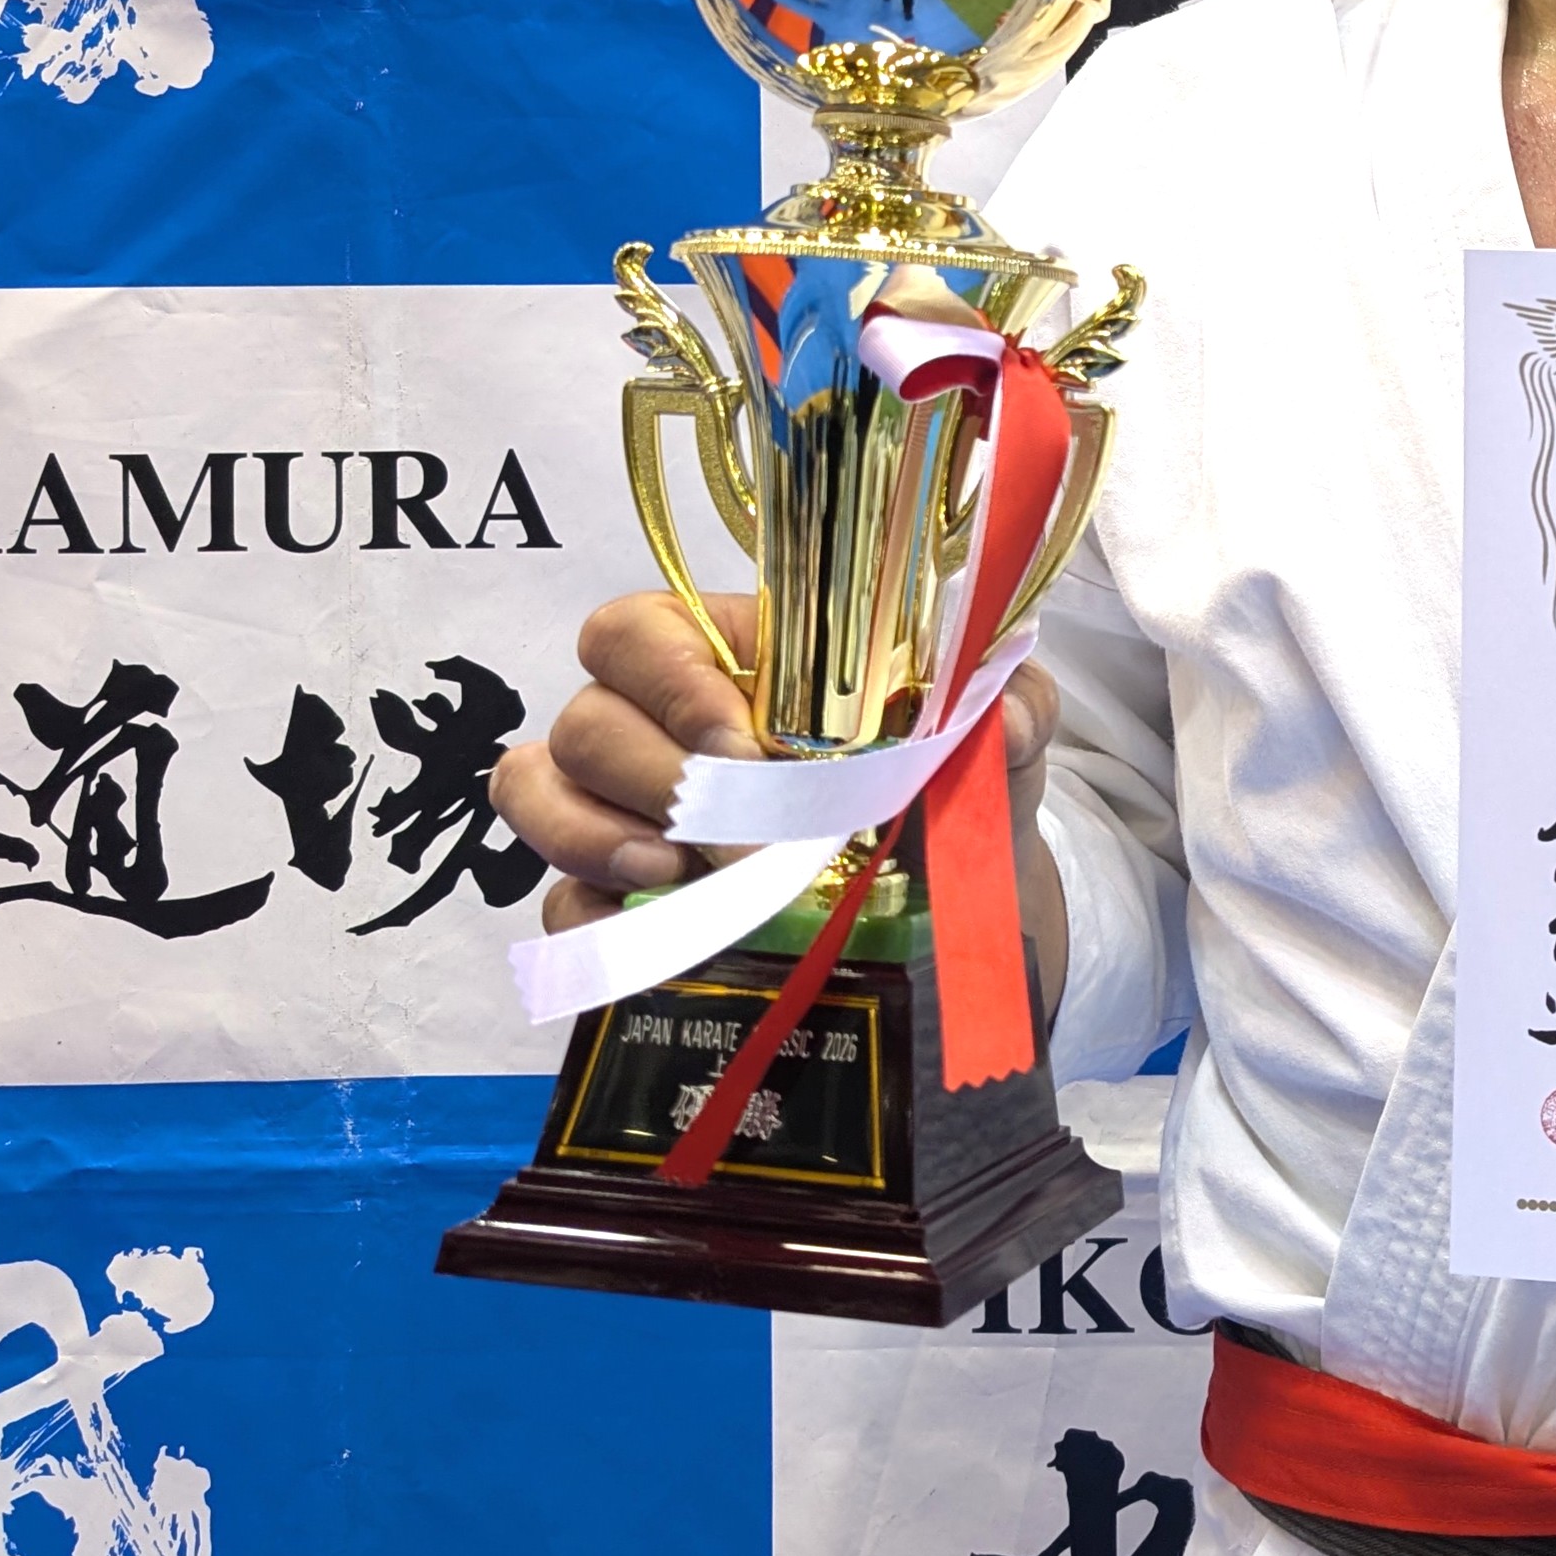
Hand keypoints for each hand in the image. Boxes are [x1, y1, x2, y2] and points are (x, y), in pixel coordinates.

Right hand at [490, 593, 1070, 939]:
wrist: (951, 913)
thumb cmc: (953, 793)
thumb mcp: (1002, 738)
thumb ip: (1017, 706)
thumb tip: (1006, 714)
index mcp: (739, 658)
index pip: (638, 628)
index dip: (667, 677)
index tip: (743, 746)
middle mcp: (662, 724)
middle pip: (584, 715)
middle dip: (655, 774)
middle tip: (742, 834)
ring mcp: (628, 812)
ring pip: (538, 788)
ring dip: (595, 832)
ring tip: (684, 873)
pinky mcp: (617, 901)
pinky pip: (557, 899)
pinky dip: (591, 913)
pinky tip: (658, 927)